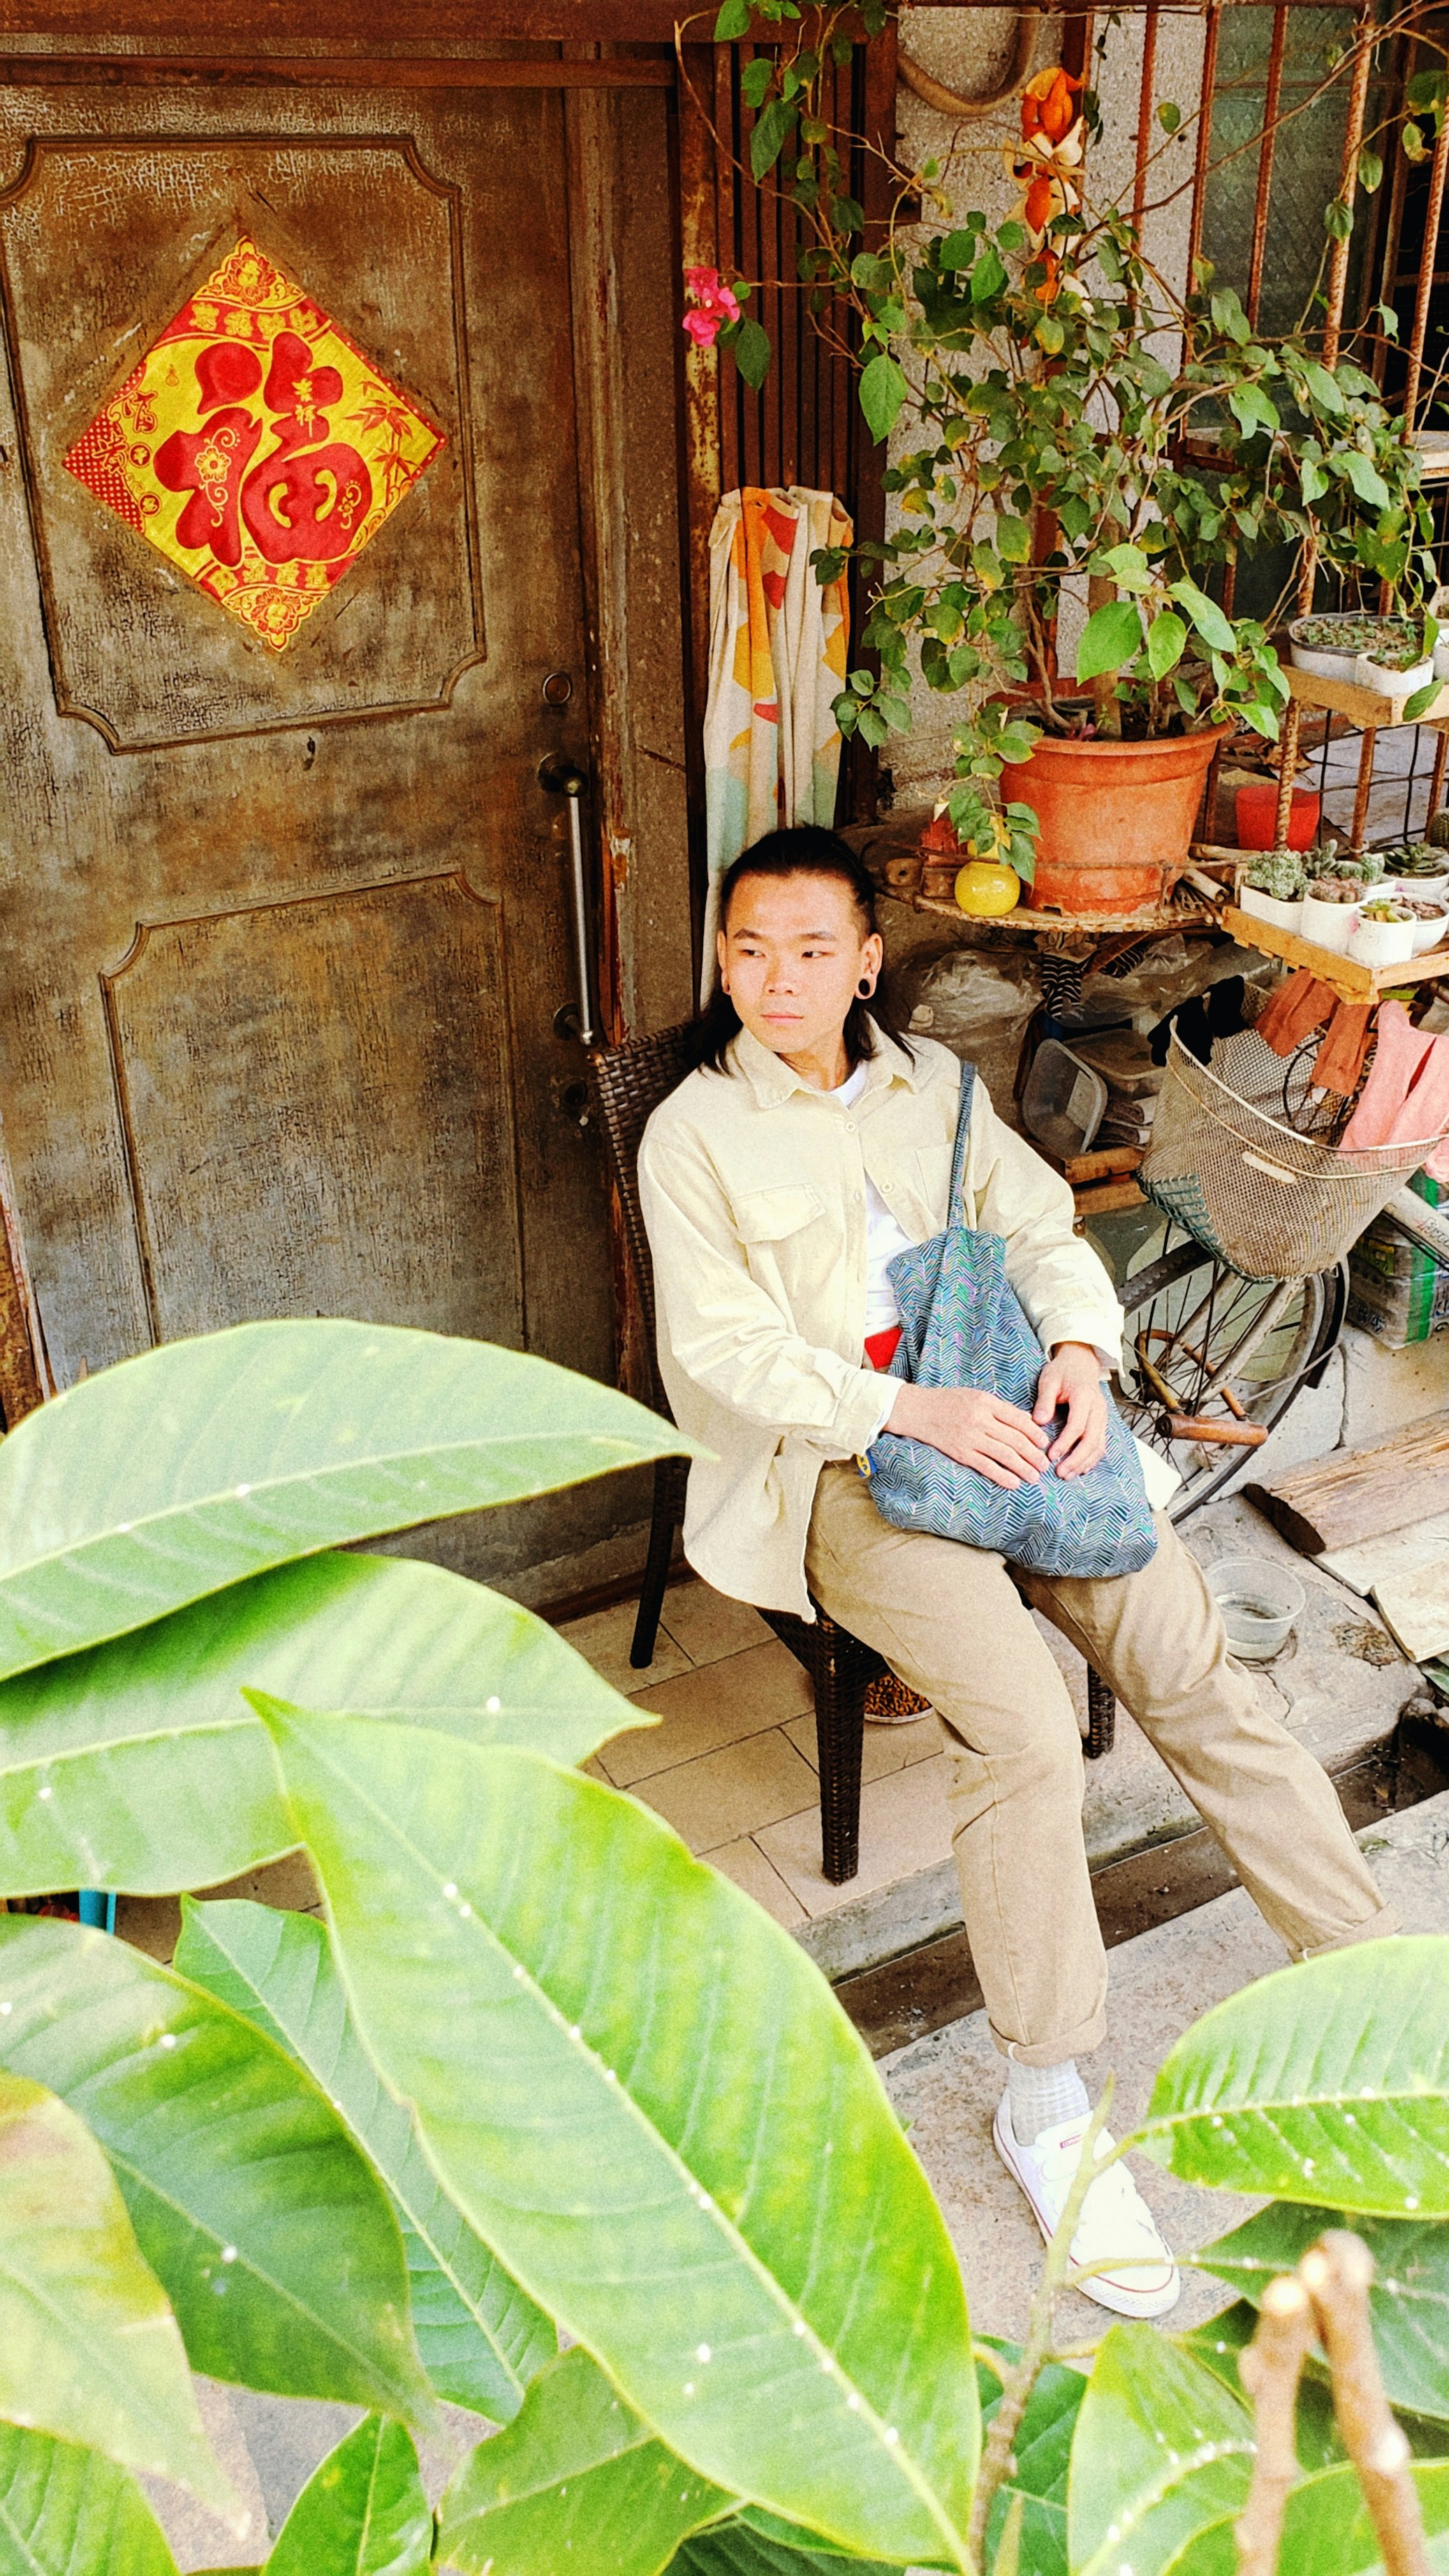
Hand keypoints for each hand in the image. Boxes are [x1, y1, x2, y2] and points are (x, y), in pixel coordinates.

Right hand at [885, 1380, 1048, 1489]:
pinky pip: (986, 1466)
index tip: (1044, 1444)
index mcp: (986, 1402)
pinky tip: (1014, 1483)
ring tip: (1035, 1477)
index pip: (1018, 1419)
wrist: (917, 1410)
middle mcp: (979, 1419)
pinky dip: (1002, 1476)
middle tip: (1045, 1465)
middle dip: (1033, 1454)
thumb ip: (1000, 1409)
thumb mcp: (976, 1396)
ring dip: (1023, 1468)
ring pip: (1004, 1454)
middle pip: (1015, 1439)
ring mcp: (969, 1437)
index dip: (1035, 1434)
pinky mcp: (960, 1452)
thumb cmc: (948, 1402)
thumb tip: (1026, 1421)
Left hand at [1033, 1341, 1107, 1479]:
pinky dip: (1092, 1459)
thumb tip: (1038, 1422)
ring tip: (1068, 1475)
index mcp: (1084, 1396)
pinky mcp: (1102, 1422)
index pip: (1077, 1425)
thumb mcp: (1049, 1380)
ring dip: (1084, 1462)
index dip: (1065, 1443)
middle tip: (1060, 1473)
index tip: (1051, 1455)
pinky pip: (1101, 1444)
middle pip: (1092, 1440)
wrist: (1081, 1362)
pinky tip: (1079, 1469)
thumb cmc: (1062, 1371)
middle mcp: (1098, 1408)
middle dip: (1076, 1459)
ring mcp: (1103, 1416)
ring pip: (1099, 1445)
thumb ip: (1044, 1401)